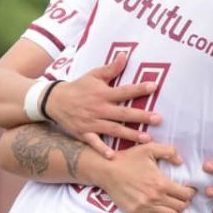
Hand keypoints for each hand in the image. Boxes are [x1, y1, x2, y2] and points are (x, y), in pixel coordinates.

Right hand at [46, 54, 160, 156]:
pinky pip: (94, 143)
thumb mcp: (94, 75)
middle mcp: (99, 108)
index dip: (139, 88)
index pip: (124, 91)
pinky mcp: (84, 133)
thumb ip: (111, 68)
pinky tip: (113, 156)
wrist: (54, 101)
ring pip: (114, 129)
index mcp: (103, 93)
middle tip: (158, 119)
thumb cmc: (79, 87)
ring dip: (130, 134)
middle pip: (123, 113)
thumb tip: (125, 55)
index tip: (154, 87)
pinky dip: (102, 150)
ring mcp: (91, 122)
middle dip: (141, 116)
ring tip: (147, 138)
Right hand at [94, 142, 193, 212]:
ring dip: (177, 212)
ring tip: (176, 206)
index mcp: (161, 183)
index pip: (185, 194)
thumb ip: (169, 151)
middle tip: (183, 197)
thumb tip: (180, 162)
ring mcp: (145, 207)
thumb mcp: (150, 148)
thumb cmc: (129, 159)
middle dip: (185, 202)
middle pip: (181, 206)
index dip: (191, 192)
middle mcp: (155, 197)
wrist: (107, 170)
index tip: (190, 189)